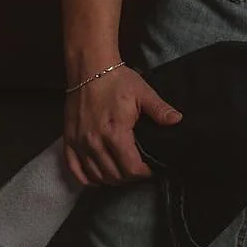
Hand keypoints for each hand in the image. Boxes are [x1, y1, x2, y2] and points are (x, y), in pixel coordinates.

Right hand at [62, 65, 181, 186]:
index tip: (151, 168)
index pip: (131, 168)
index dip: (144, 173)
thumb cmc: (117, 80)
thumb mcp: (143, 93)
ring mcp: (79, 143)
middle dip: (129, 177)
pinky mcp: (68, 140)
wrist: (89, 68)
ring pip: (96, 176)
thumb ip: (160, 110)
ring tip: (122, 171)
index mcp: (115, 132)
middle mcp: (95, 142)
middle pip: (114, 175)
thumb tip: (178, 121)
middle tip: (138, 169)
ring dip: (111, 179)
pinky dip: (87, 179)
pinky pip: (75, 170)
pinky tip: (98, 176)